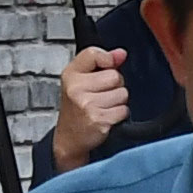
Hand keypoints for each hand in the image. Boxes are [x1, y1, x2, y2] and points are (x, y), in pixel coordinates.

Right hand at [50, 44, 130, 172]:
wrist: (69, 138)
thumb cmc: (77, 108)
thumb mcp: (82, 80)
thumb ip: (101, 63)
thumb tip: (121, 54)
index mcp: (71, 74)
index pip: (94, 54)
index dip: (108, 59)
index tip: (107, 66)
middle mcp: (76, 88)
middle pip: (115, 76)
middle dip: (115, 85)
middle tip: (102, 94)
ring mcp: (87, 104)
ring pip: (122, 94)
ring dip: (118, 101)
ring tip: (104, 106)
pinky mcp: (98, 120)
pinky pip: (123, 110)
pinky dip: (119, 114)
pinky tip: (106, 116)